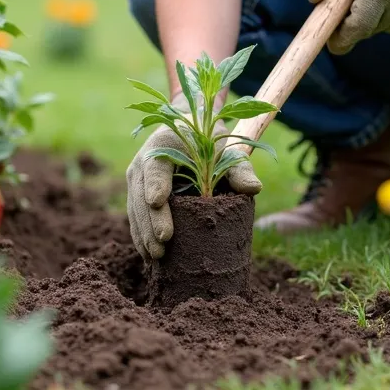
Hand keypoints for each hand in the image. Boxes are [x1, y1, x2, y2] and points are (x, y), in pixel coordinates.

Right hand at [125, 97, 262, 260]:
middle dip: (150, 219)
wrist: (191, 133)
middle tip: (163, 241)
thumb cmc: (211, 143)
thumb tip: (254, 188)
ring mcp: (136, 179)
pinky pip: (135, 216)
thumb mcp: (226, 151)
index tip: (158, 201)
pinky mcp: (137, 194)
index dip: (156, 182)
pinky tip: (149, 256)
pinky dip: (140, 235)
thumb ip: (239, 168)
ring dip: (143, 233)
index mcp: (164, 144)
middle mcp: (143, 160)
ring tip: (156, 257)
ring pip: (134, 207)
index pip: (156, 165)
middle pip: (141, 191)